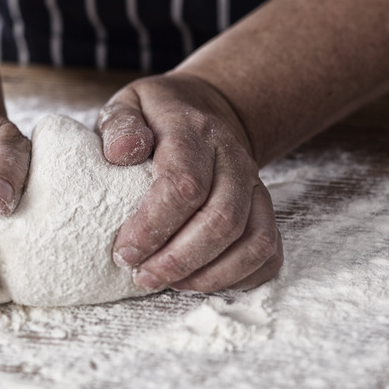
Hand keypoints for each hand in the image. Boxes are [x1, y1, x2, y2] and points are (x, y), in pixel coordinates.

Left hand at [97, 73, 282, 292]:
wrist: (205, 108)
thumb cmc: (157, 116)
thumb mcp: (129, 104)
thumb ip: (120, 124)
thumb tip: (121, 153)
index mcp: (194, 132)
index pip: (184, 185)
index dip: (154, 226)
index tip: (124, 251)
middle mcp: (233, 159)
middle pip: (222, 219)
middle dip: (179, 259)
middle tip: (142, 276)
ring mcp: (254, 185)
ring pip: (253, 240)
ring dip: (210, 274)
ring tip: (169, 284)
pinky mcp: (264, 208)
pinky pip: (269, 252)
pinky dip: (240, 277)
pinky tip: (202, 282)